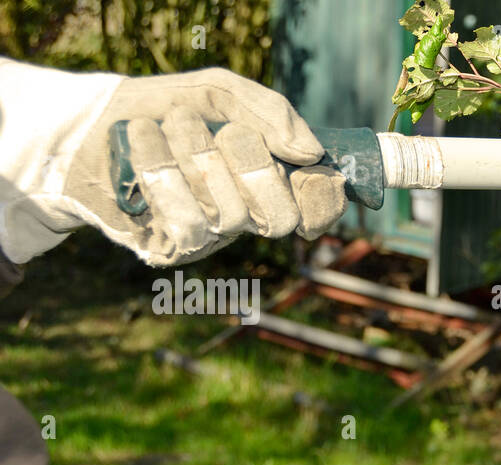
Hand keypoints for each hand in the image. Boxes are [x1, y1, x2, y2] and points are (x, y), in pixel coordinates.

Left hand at [5, 65, 345, 266]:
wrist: (89, 125)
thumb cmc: (162, 110)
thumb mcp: (219, 93)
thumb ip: (270, 111)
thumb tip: (310, 153)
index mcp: (271, 182)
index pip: (318, 207)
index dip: (322, 196)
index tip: (304, 165)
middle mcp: (247, 215)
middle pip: (279, 217)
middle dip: (252, 164)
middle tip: (226, 132)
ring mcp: (212, 236)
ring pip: (229, 212)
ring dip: (197, 153)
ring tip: (172, 123)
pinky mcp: (172, 247)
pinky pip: (185, 219)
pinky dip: (162, 167)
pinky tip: (142, 138)